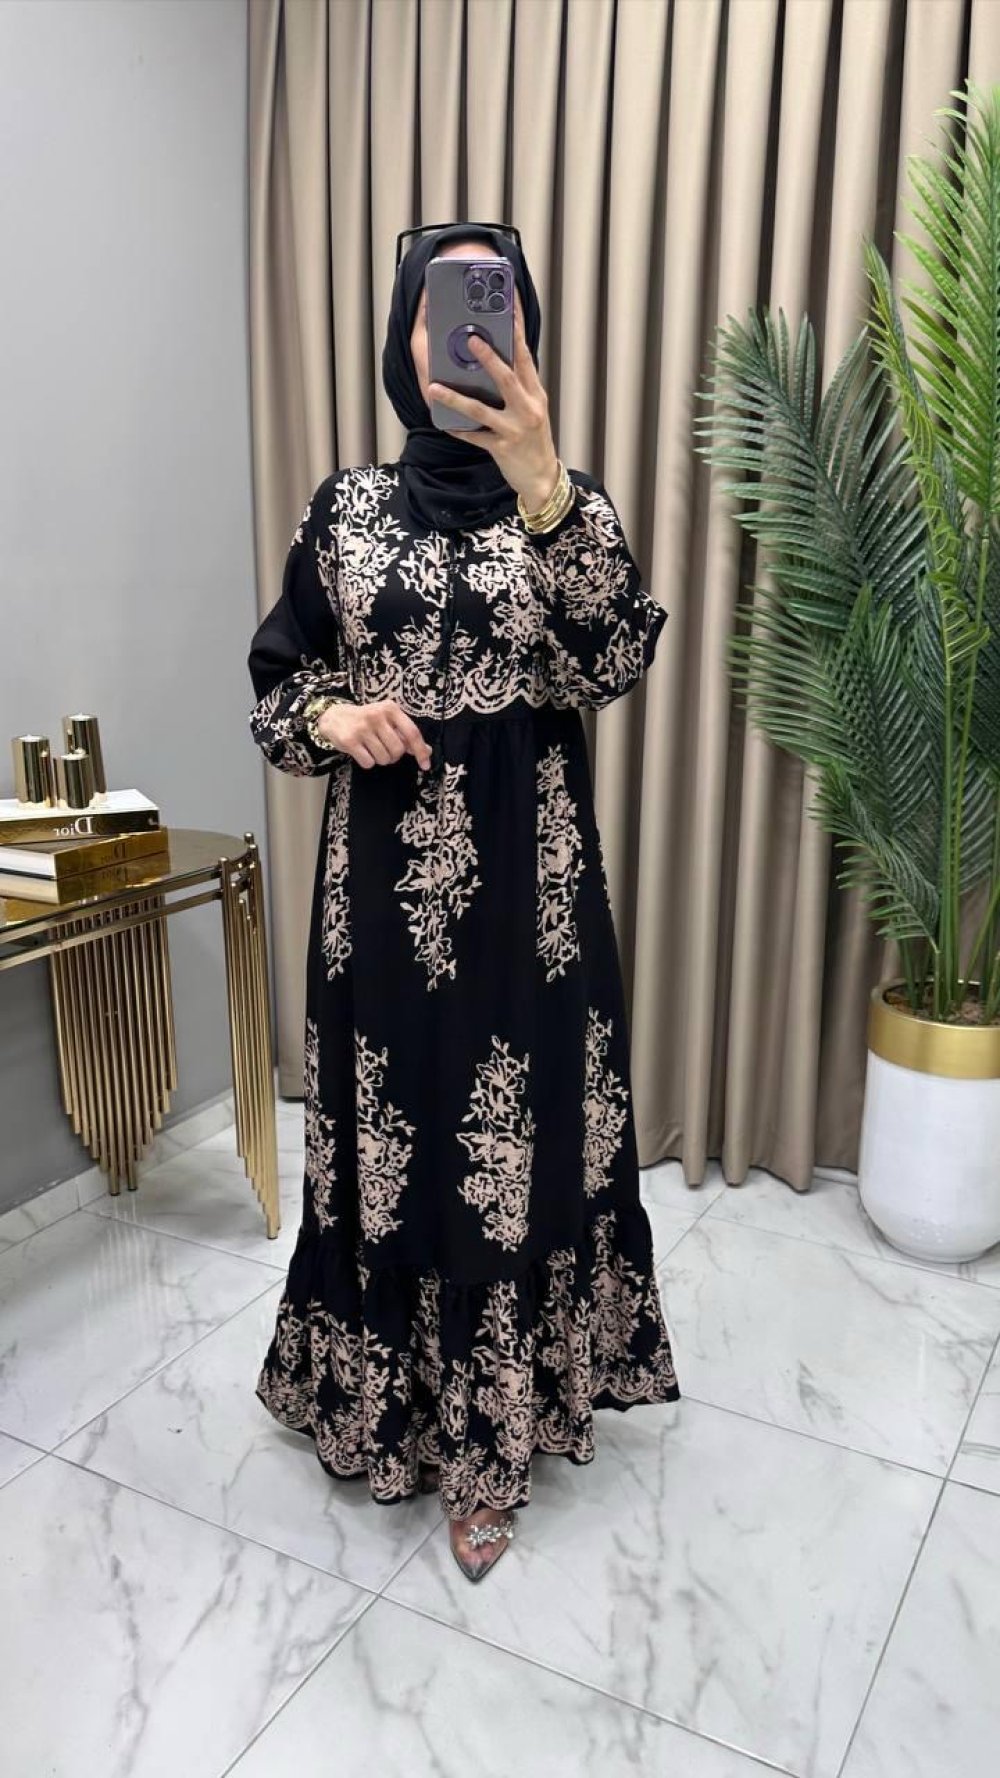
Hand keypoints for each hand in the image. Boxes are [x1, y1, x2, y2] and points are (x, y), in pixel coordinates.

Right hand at [319, 698, 432, 770]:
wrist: (335, 717)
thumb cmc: (367, 720)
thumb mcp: (388, 720)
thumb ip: (406, 735)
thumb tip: (427, 751)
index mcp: (390, 709)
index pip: (412, 733)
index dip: (420, 751)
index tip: (425, 765)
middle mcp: (377, 716)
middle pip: (398, 750)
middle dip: (393, 756)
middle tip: (384, 749)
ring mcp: (362, 728)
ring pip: (384, 758)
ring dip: (380, 759)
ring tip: (372, 748)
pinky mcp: (350, 740)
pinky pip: (369, 763)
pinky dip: (368, 762)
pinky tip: (362, 751)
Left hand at [427, 307, 560, 511]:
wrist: (543, 478)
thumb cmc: (535, 441)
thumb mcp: (534, 409)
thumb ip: (520, 388)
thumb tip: (497, 362)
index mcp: (536, 395)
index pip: (526, 357)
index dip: (517, 332)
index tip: (508, 309)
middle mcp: (528, 409)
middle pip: (507, 378)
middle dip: (489, 358)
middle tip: (471, 339)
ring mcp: (514, 430)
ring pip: (481, 410)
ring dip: (456, 398)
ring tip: (435, 387)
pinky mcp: (501, 449)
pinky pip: (475, 437)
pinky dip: (458, 430)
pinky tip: (443, 423)